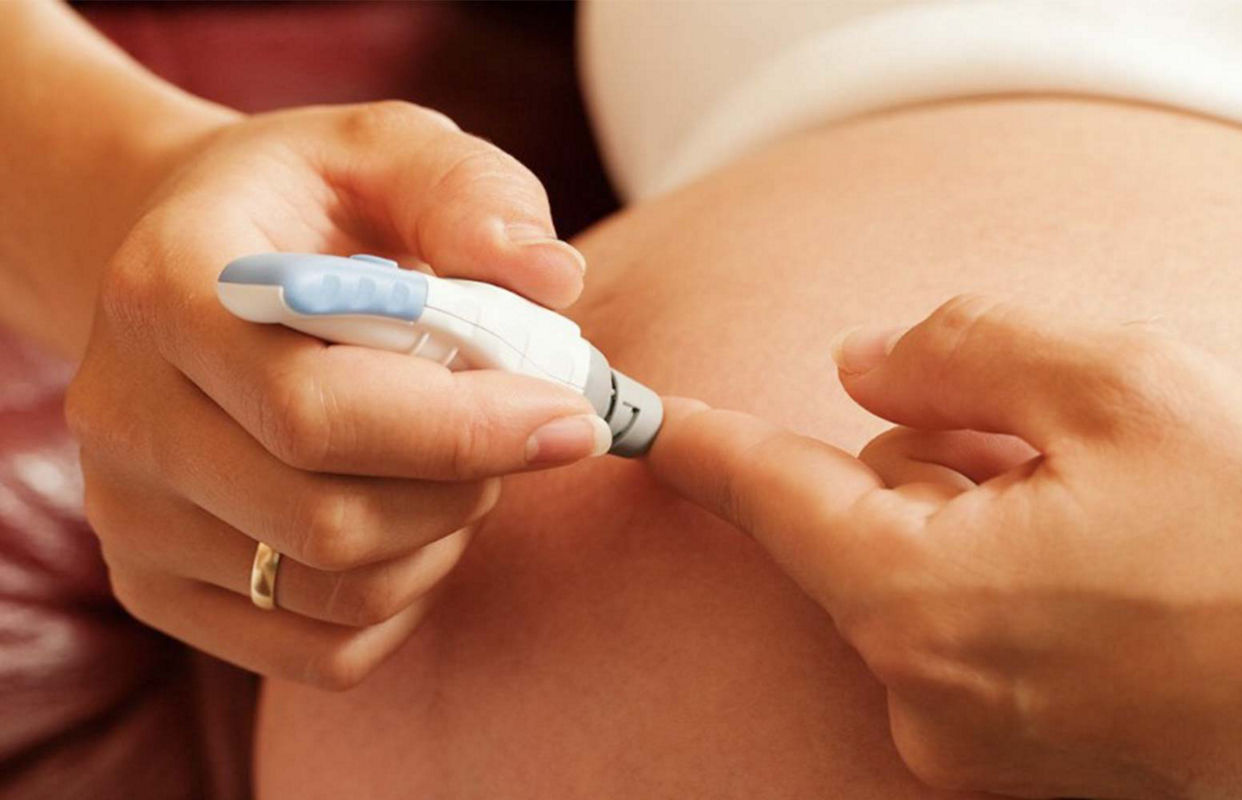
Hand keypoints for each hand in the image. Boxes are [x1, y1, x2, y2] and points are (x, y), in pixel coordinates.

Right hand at [67, 102, 609, 688]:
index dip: (463, 429)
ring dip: (445, 536)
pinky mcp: (159, 589)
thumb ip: (471, 197)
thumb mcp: (389, 151)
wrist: (201, 266)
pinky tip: (416, 517)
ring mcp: (132, 517)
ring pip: (338, 595)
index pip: (314, 409)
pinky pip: (324, 651)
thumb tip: (554, 280)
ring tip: (461, 458)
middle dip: (468, 484)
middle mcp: (124, 416)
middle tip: (523, 426)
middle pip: (328, 520)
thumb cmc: (312, 207)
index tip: (572, 416)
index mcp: (167, 292)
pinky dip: (406, 596)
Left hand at [648, 295, 1241, 798]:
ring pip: (917, 579)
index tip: (649, 423)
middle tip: (1054, 458)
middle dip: (929, 465)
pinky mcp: (1019, 767)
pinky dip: (1007, 588)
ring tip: (1104, 523)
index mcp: (916, 595)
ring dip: (979, 524)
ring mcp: (969, 742)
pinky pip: (965, 640)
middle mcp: (919, 689)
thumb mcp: (1116, 386)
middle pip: (860, 526)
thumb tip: (858, 368)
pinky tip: (1105, 579)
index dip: (704, 444)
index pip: (770, 494)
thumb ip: (959, 353)